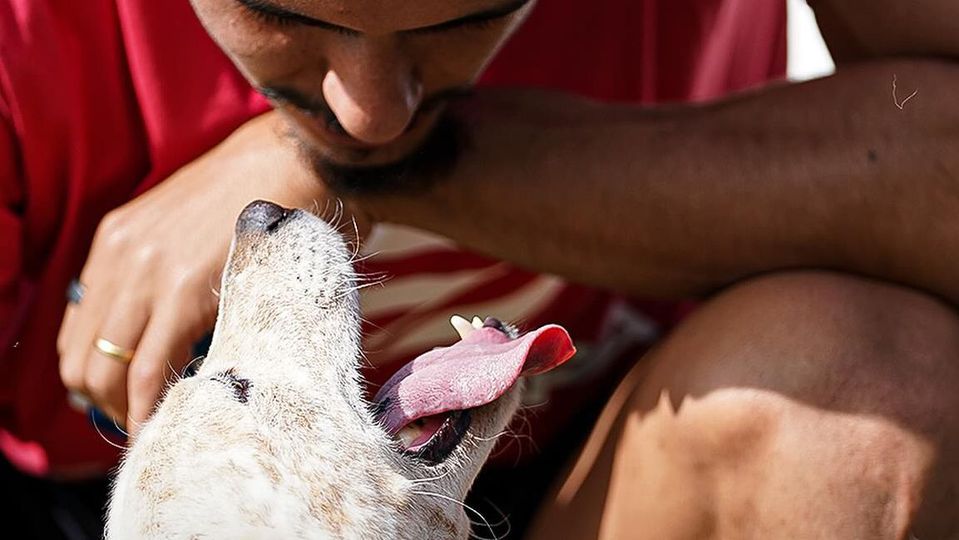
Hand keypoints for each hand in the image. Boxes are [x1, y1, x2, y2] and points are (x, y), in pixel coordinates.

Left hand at [57, 111, 365, 435]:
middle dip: (105, 403)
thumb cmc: (260, 197)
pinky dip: (150, 408)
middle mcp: (118, 256)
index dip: (98, 374)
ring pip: (103, 372)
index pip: (78, 330)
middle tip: (146, 421)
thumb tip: (171, 328)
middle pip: (80, 359)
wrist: (297, 156)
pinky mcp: (183, 290)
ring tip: (160, 426)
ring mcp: (146, 272)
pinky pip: (148, 369)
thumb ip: (166, 269)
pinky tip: (167, 423)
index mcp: (116, 241)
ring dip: (125, 411)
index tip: (129, 398)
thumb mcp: (189, 227)